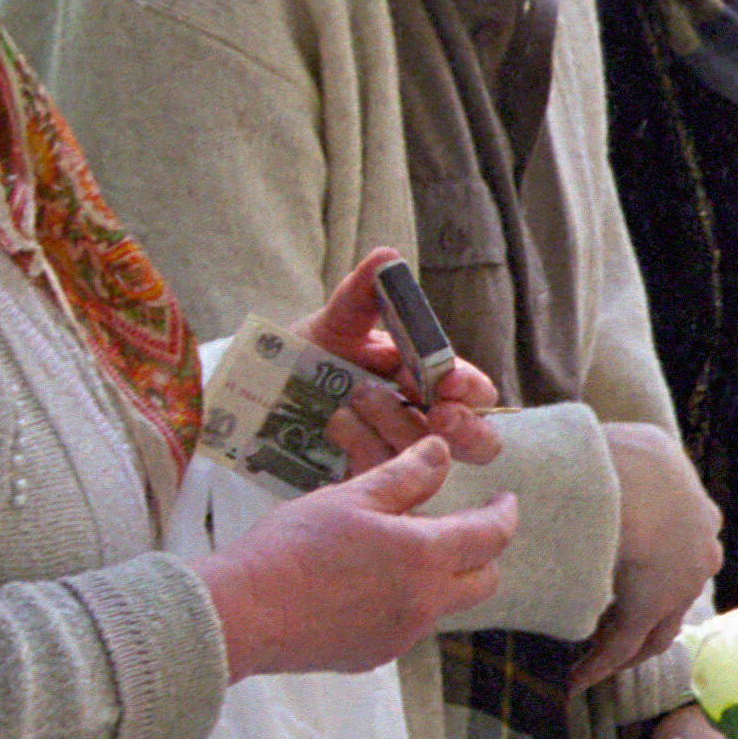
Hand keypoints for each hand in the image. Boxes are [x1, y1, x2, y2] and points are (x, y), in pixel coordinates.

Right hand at [200, 438, 518, 677]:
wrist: (241, 615)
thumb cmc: (292, 548)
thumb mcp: (351, 498)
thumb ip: (406, 476)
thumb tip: (441, 453)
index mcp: (425, 558)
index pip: (491, 536)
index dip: (504, 515)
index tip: (505, 501)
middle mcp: (424, 604)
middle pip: (483, 582)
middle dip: (483, 554)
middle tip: (464, 527)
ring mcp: (400, 636)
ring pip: (445, 605)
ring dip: (442, 579)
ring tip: (406, 551)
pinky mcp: (373, 656)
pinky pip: (407, 626)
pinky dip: (405, 602)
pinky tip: (368, 584)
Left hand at [300, 249, 502, 468]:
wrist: (260, 391)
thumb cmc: (309, 353)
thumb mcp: (336, 323)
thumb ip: (364, 295)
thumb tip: (387, 258)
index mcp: (430, 382)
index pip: (476, 392)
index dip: (470, 387)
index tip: (447, 379)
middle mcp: (423, 422)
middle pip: (477, 444)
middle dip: (465, 429)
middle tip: (438, 415)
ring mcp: (396, 455)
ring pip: (425, 457)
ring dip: (396, 423)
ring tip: (356, 396)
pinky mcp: (366, 480)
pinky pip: (380, 472)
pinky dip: (360, 442)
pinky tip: (335, 421)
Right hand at [575, 421, 721, 690]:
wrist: (625, 469)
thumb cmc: (625, 449)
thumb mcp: (638, 446)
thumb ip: (630, 460)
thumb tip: (603, 459)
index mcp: (700, 512)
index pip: (683, 550)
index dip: (655, 566)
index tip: (627, 574)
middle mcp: (701, 553)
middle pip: (675, 597)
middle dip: (645, 614)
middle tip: (609, 628)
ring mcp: (679, 586)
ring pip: (654, 630)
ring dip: (623, 648)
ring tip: (592, 663)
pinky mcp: (648, 609)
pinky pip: (621, 644)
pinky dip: (598, 666)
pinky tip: (575, 681)